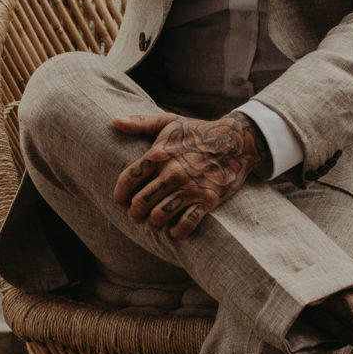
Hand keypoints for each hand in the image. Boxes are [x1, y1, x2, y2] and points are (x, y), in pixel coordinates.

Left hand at [110, 111, 268, 239]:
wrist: (237, 141)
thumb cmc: (199, 131)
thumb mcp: (169, 122)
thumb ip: (141, 122)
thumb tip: (115, 122)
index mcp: (159, 155)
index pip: (127, 180)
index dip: (120, 195)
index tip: (121, 202)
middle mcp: (171, 173)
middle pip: (140, 202)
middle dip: (134, 213)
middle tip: (136, 215)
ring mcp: (190, 188)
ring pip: (159, 216)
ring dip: (152, 224)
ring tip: (153, 224)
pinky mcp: (207, 200)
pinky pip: (186, 224)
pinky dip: (177, 231)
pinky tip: (174, 229)